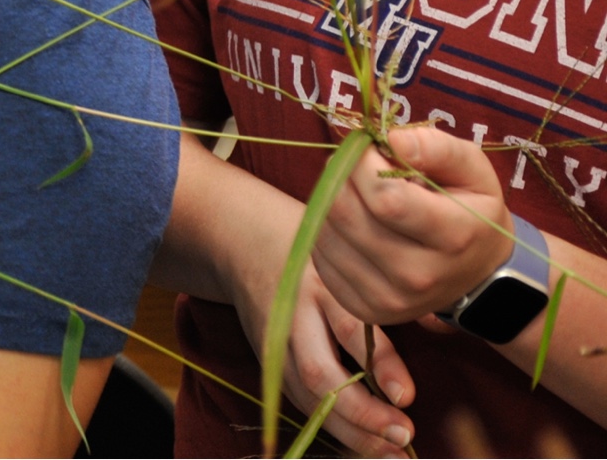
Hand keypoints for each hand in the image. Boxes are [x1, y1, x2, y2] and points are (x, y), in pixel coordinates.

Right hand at [230, 252, 416, 457]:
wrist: (242, 247)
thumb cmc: (309, 257)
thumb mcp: (345, 267)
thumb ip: (384, 299)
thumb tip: (442, 328)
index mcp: (317, 288)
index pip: (348, 330)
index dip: (380, 366)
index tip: (407, 398)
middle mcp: (291, 320)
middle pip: (319, 374)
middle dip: (362, 414)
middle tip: (404, 436)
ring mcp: (273, 345)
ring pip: (306, 397)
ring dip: (350, 433)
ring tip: (391, 454)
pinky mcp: (267, 365)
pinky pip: (300, 402)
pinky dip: (332, 427)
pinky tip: (363, 443)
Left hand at [315, 127, 514, 326]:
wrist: (478, 273)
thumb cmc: (470, 208)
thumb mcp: (471, 169)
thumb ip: (434, 147)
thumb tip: (390, 138)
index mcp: (453, 236)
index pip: (384, 197)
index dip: (364, 163)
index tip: (370, 150)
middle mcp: (420, 276)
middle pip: (345, 213)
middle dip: (341, 176)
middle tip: (358, 169)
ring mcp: (390, 299)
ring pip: (324, 233)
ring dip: (330, 201)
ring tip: (357, 196)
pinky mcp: (365, 310)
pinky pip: (320, 258)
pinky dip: (326, 231)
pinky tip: (351, 224)